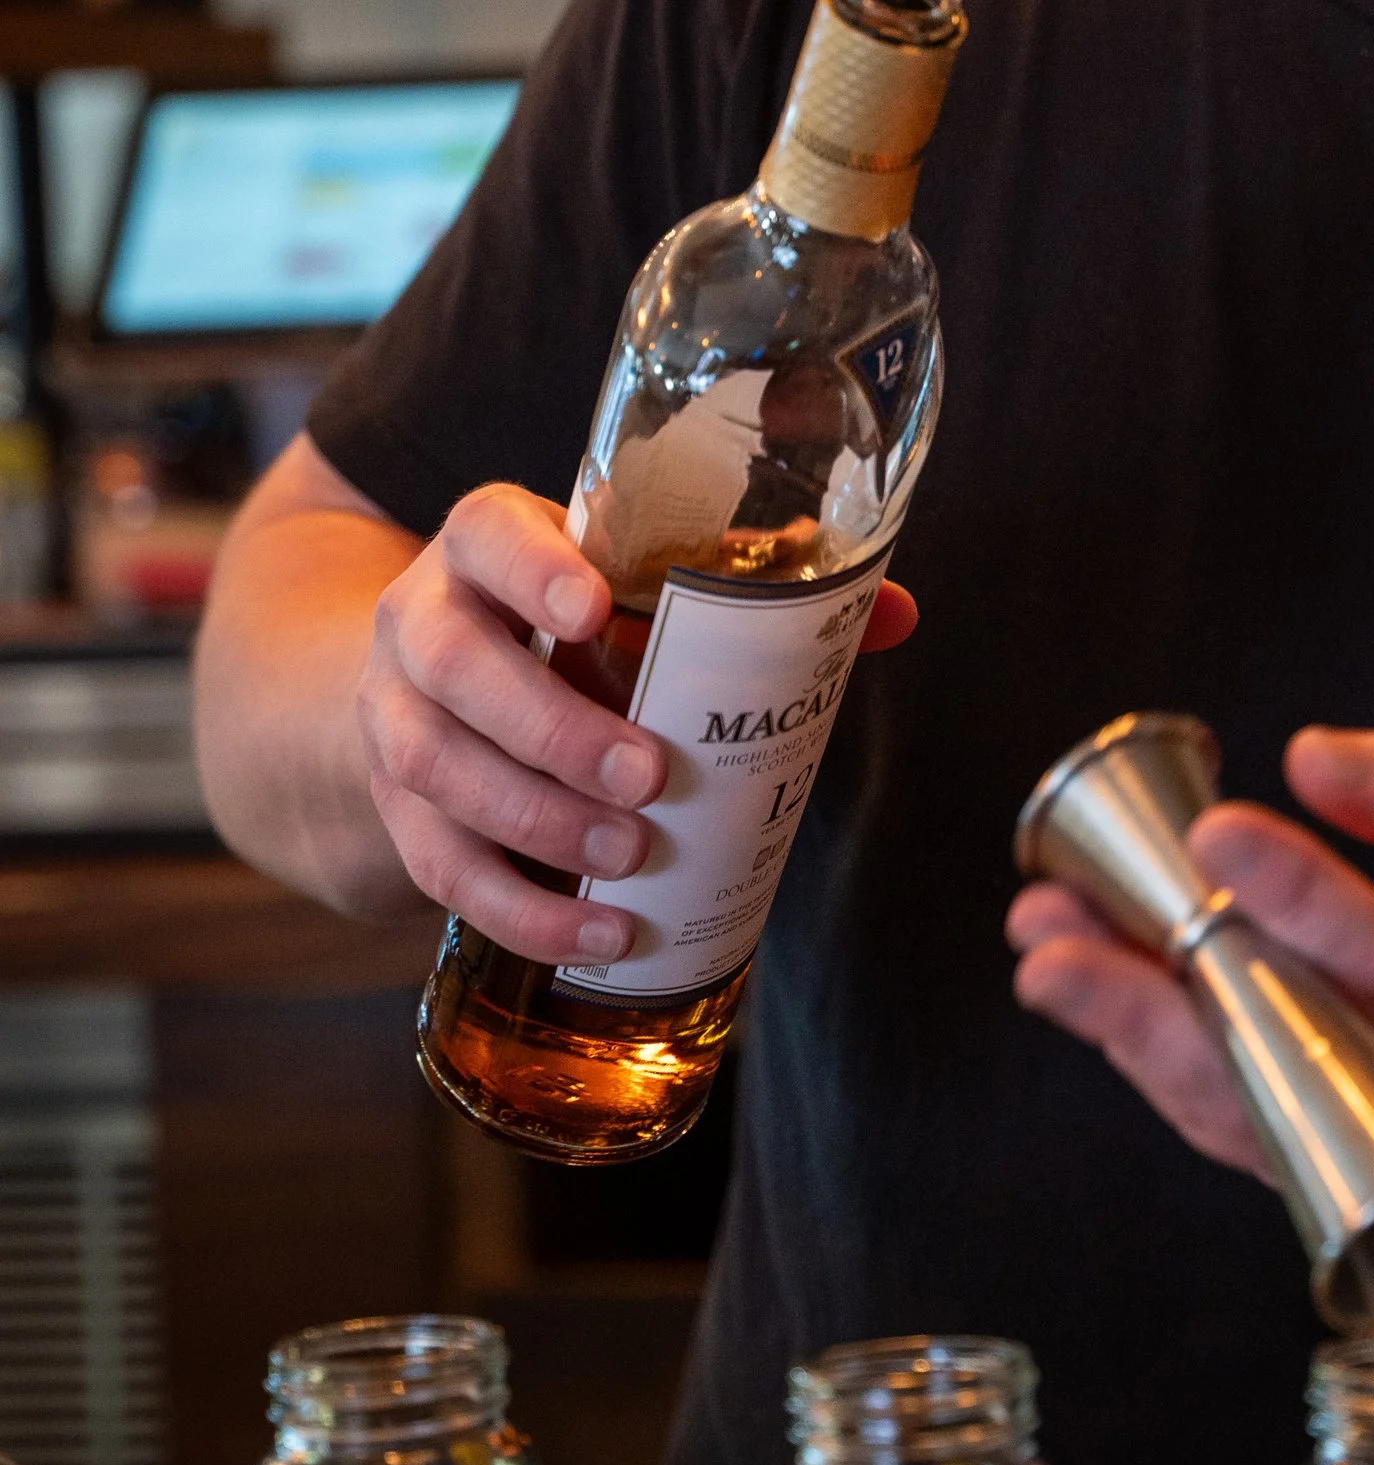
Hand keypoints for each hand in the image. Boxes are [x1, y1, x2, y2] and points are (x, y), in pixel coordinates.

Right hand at [360, 482, 917, 964]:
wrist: (438, 687)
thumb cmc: (574, 629)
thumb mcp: (637, 592)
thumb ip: (759, 597)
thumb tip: (891, 614)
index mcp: (486, 544)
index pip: (488, 532)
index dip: (531, 569)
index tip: (593, 611)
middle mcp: (421, 621)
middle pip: (454, 665)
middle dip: (551, 726)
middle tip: (646, 777)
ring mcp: (392, 716)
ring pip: (434, 767)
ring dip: (536, 820)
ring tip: (628, 857)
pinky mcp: (398, 811)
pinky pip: (439, 867)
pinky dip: (520, 910)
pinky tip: (597, 932)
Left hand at [1005, 727, 1373, 1193]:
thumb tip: (1310, 759)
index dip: (1302, 897)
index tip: (1217, 830)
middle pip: (1279, 1052)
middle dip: (1162, 989)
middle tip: (1060, 930)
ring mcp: (1361, 1156)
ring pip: (1225, 1098)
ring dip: (1120, 1021)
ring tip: (1043, 946)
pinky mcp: (1312, 1163)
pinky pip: (1214, 1111)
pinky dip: (1137, 1046)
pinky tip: (1077, 978)